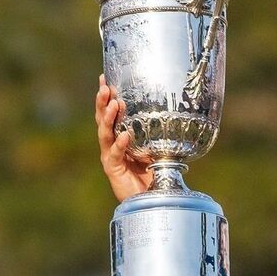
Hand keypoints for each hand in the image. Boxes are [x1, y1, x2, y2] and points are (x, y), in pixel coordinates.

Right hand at [95, 74, 153, 200]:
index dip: (106, 97)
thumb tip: (174, 114)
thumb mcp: (157, 149)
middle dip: (102, 102)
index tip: (105, 77)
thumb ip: (158, 135)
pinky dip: (121, 144)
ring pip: (105, 134)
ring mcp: (110, 156)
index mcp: (119, 137)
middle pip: (102, 119)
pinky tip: (125, 135)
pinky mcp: (113, 169)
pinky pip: (116, 154)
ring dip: (108, 118)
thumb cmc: (153, 174)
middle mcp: (111, 144)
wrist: (150, 198)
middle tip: (105, 86)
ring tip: (113, 104)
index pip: (109, 113)